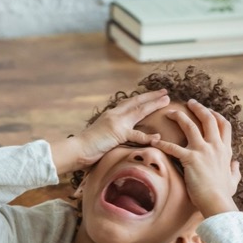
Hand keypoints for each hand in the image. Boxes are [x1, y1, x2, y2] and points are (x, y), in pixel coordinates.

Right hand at [52, 89, 169, 173]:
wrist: (76, 150)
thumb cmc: (87, 147)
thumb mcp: (102, 135)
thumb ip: (111, 133)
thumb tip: (117, 137)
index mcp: (111, 115)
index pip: (129, 103)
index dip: (141, 98)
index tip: (152, 95)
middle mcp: (114, 115)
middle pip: (136, 102)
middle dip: (151, 96)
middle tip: (165, 92)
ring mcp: (116, 122)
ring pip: (139, 111)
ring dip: (153, 105)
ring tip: (166, 100)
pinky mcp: (117, 133)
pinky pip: (136, 135)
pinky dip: (147, 136)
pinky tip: (158, 137)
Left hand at [151, 100, 240, 216]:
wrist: (216, 202)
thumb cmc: (223, 194)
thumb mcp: (233, 180)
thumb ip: (234, 170)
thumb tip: (236, 164)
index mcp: (225, 150)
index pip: (224, 125)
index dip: (216, 115)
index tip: (209, 111)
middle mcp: (215, 146)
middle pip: (208, 119)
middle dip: (198, 108)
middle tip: (189, 102)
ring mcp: (203, 151)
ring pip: (190, 126)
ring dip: (179, 117)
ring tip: (170, 112)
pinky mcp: (190, 159)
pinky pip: (173, 147)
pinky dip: (162, 143)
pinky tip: (153, 141)